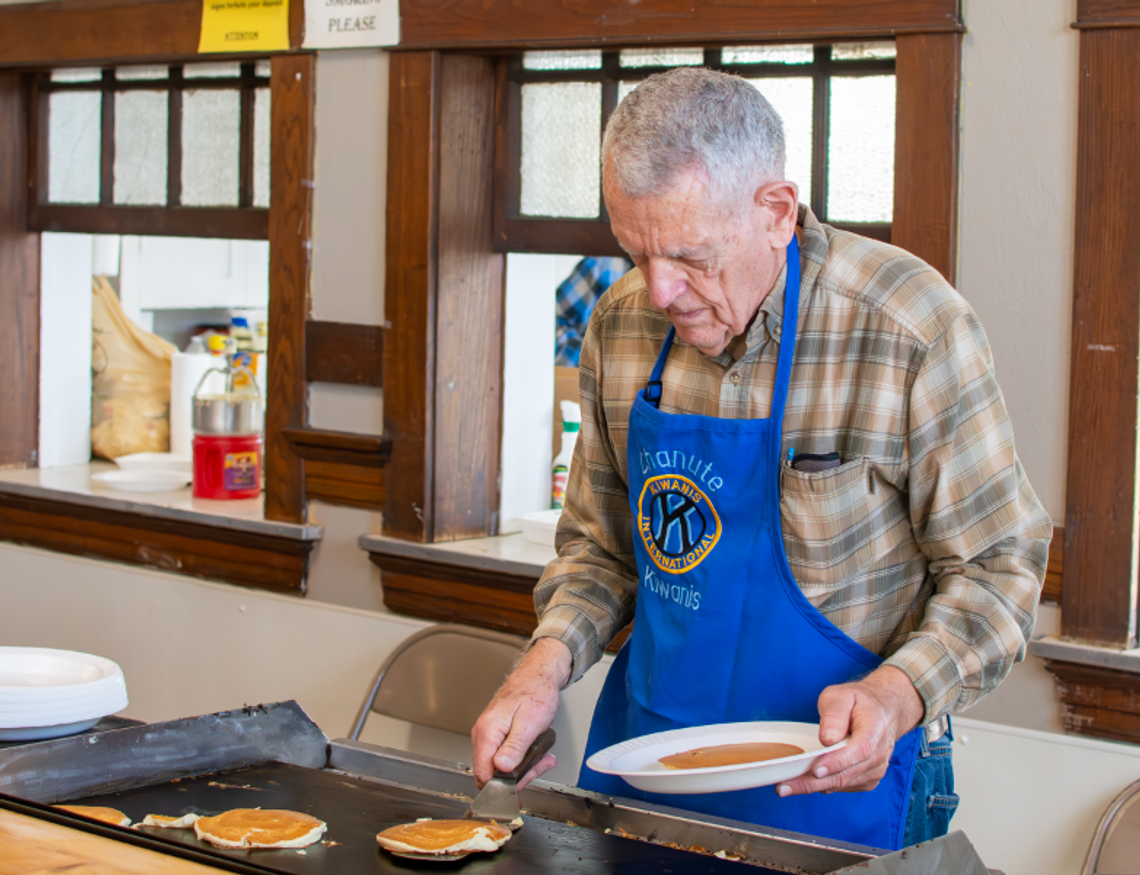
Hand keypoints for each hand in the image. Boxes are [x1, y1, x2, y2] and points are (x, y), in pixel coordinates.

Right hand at [471, 637, 571, 788]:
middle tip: (539, 767)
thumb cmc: (536, 692)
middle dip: (518, 776)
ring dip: (524, 767)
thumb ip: (514, 747)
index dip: (502, 786)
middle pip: (491, 773)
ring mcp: (488, 734)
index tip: (521, 786)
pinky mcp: (496, 734)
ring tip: (543, 759)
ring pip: (500, 766)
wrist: (538, 674)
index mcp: (487, 732)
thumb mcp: (530, 723)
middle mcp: (483, 734)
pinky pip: (504, 755)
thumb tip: (502, 768)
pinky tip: (537, 753)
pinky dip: (522, 758)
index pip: (483, 774)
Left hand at [776, 665, 924, 796]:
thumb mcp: (842, 696)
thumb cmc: (858, 702)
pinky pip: (843, 786)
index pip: (859, 750)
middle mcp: (879, 753)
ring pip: (842, 783)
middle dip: (813, 782)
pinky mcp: (868, 779)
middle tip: (785, 787)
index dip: (837, 762)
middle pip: (846, 774)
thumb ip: (834, 713)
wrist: (882, 712)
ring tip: (786, 786)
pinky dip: (824, 785)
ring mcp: (875, 769)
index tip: (815, 770)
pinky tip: (805, 781)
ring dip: (814, 787)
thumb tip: (828, 739)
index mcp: (875, 728)